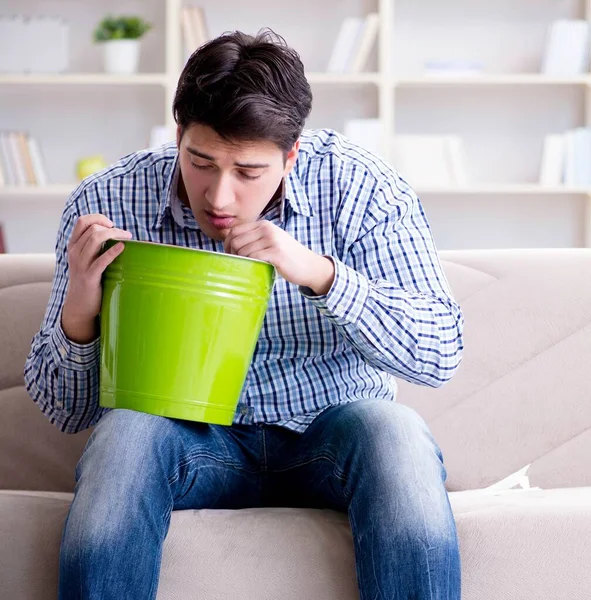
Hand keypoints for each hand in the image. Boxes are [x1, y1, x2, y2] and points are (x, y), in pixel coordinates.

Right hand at [62, 214, 131, 342]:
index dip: (98, 218)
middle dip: (112, 228)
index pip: (82, 221)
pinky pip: (101, 260)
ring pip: (95, 239)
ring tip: (127, 238)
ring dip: (115, 235)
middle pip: (92, 229)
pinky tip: (122, 247)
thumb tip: (115, 233)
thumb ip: (94, 246)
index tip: (111, 224)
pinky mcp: (89, 277)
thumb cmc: (88, 280)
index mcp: (73, 246)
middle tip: (126, 234)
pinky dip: (113, 251)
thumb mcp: (86, 260)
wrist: (79, 305)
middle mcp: (75, 252)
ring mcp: (80, 264)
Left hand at [224, 221, 334, 294]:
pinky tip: (254, 269)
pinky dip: (250, 265)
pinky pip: (253, 257)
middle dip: (231, 254)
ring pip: (242, 250)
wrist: (309, 266)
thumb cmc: (287, 257)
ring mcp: (272, 240)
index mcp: (264, 225)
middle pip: (235, 240)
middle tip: (236, 265)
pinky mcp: (276, 253)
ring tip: (246, 268)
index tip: (229, 256)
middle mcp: (267, 229)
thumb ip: (255, 239)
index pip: (235, 231)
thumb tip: (230, 245)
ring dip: (241, 261)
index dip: (226, 244)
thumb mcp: (271, 241)